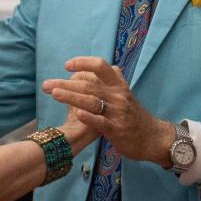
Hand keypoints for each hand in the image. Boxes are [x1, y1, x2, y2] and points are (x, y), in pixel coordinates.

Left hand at [43, 56, 173, 166]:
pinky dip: (88, 117)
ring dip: (71, 96)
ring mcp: (117, 113)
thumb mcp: (127, 94)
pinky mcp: (116, 130)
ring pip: (92, 101)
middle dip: (65, 83)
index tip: (67, 65)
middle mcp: (118, 95)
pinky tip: (76, 114)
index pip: (100, 66)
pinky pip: (100, 122)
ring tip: (53, 93)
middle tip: (46, 84)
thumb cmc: (136, 115)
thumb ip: (116, 81)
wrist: (154, 138)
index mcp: (119, 85)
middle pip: (89, 84)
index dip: (83, 62)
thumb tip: (109, 66)